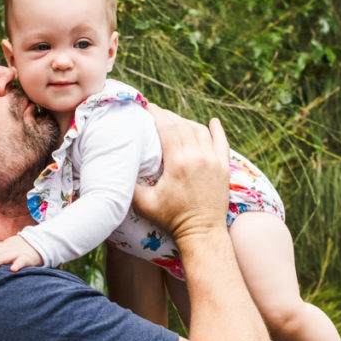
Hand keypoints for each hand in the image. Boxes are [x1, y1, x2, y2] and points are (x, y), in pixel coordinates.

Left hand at [0, 235, 42, 270]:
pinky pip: (20, 262)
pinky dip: (17, 265)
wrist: (37, 245)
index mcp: (0, 247)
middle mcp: (6, 250)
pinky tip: (12, 270)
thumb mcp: (2, 246)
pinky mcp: (25, 259)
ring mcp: (15, 254)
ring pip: (3, 258)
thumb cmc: (16, 248)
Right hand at [132, 106, 230, 242]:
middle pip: (182, 125)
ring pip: (200, 131)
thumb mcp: (144, 203)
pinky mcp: (224, 168)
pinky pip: (221, 142)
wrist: (202, 233)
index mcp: (179, 162)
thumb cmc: (172, 219)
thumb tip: (117, 169)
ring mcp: (214, 161)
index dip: (156, 114)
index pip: (167, 128)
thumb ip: (130, 185)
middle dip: (168, 116)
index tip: (146, 107)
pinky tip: (212, 121)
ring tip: (175, 121)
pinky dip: (216, 130)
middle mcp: (198, 157)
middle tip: (156, 113)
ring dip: (186, 122)